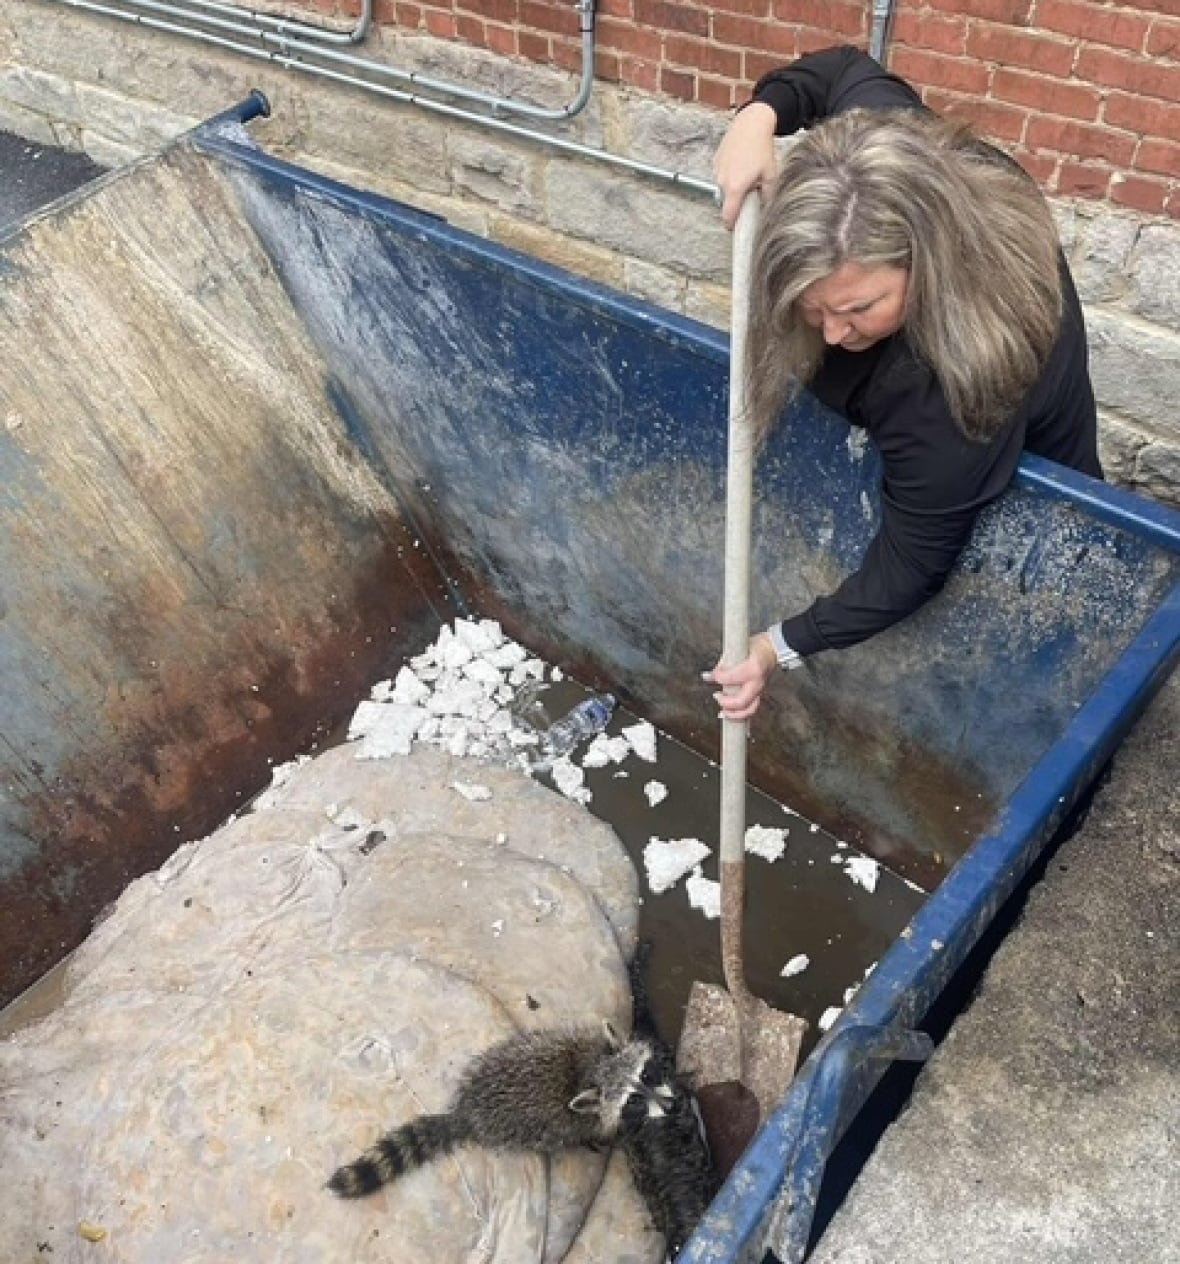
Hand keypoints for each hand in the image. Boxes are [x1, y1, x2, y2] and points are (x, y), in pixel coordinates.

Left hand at [704, 633, 779, 720]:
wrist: (772, 649)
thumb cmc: (754, 648)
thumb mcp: (737, 650)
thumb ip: (723, 664)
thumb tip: (709, 676)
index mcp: (753, 668)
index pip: (731, 678)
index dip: (718, 677)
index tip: (712, 675)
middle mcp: (758, 682)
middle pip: (741, 701)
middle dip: (726, 703)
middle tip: (716, 696)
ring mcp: (761, 690)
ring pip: (749, 710)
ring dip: (734, 714)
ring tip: (722, 712)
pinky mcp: (761, 694)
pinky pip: (751, 708)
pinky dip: (740, 714)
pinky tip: (730, 714)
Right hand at [713, 102, 778, 228]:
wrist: (751, 123)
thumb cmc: (761, 147)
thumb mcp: (770, 174)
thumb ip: (768, 195)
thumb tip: (766, 208)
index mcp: (735, 188)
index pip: (728, 216)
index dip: (732, 224)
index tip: (736, 226)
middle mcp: (722, 181)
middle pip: (726, 202)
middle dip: (737, 201)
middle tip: (751, 191)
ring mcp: (717, 171)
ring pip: (724, 189)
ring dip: (733, 187)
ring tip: (747, 173)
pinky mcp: (716, 162)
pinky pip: (722, 176)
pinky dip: (730, 175)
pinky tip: (741, 164)